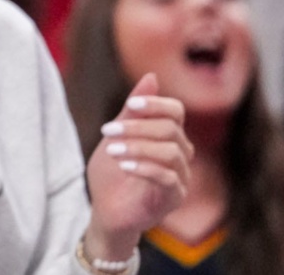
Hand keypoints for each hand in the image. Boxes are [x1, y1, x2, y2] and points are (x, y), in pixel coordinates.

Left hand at [84, 73, 190, 262]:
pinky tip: (124, 165)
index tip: (131, 104)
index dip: (156, 104)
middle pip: (172, 129)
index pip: (176, 111)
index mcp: (167, 136)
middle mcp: (180, 154)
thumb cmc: (111, 172)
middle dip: (137, 126)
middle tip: (107, 130)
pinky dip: (145, 167)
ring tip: (112, 150)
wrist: (105, 209)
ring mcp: (180, 177)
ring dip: (138, 147)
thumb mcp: (116, 136)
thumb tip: (151, 76)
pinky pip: (169, 178)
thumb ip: (132, 110)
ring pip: (172, 152)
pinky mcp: (174, 198)